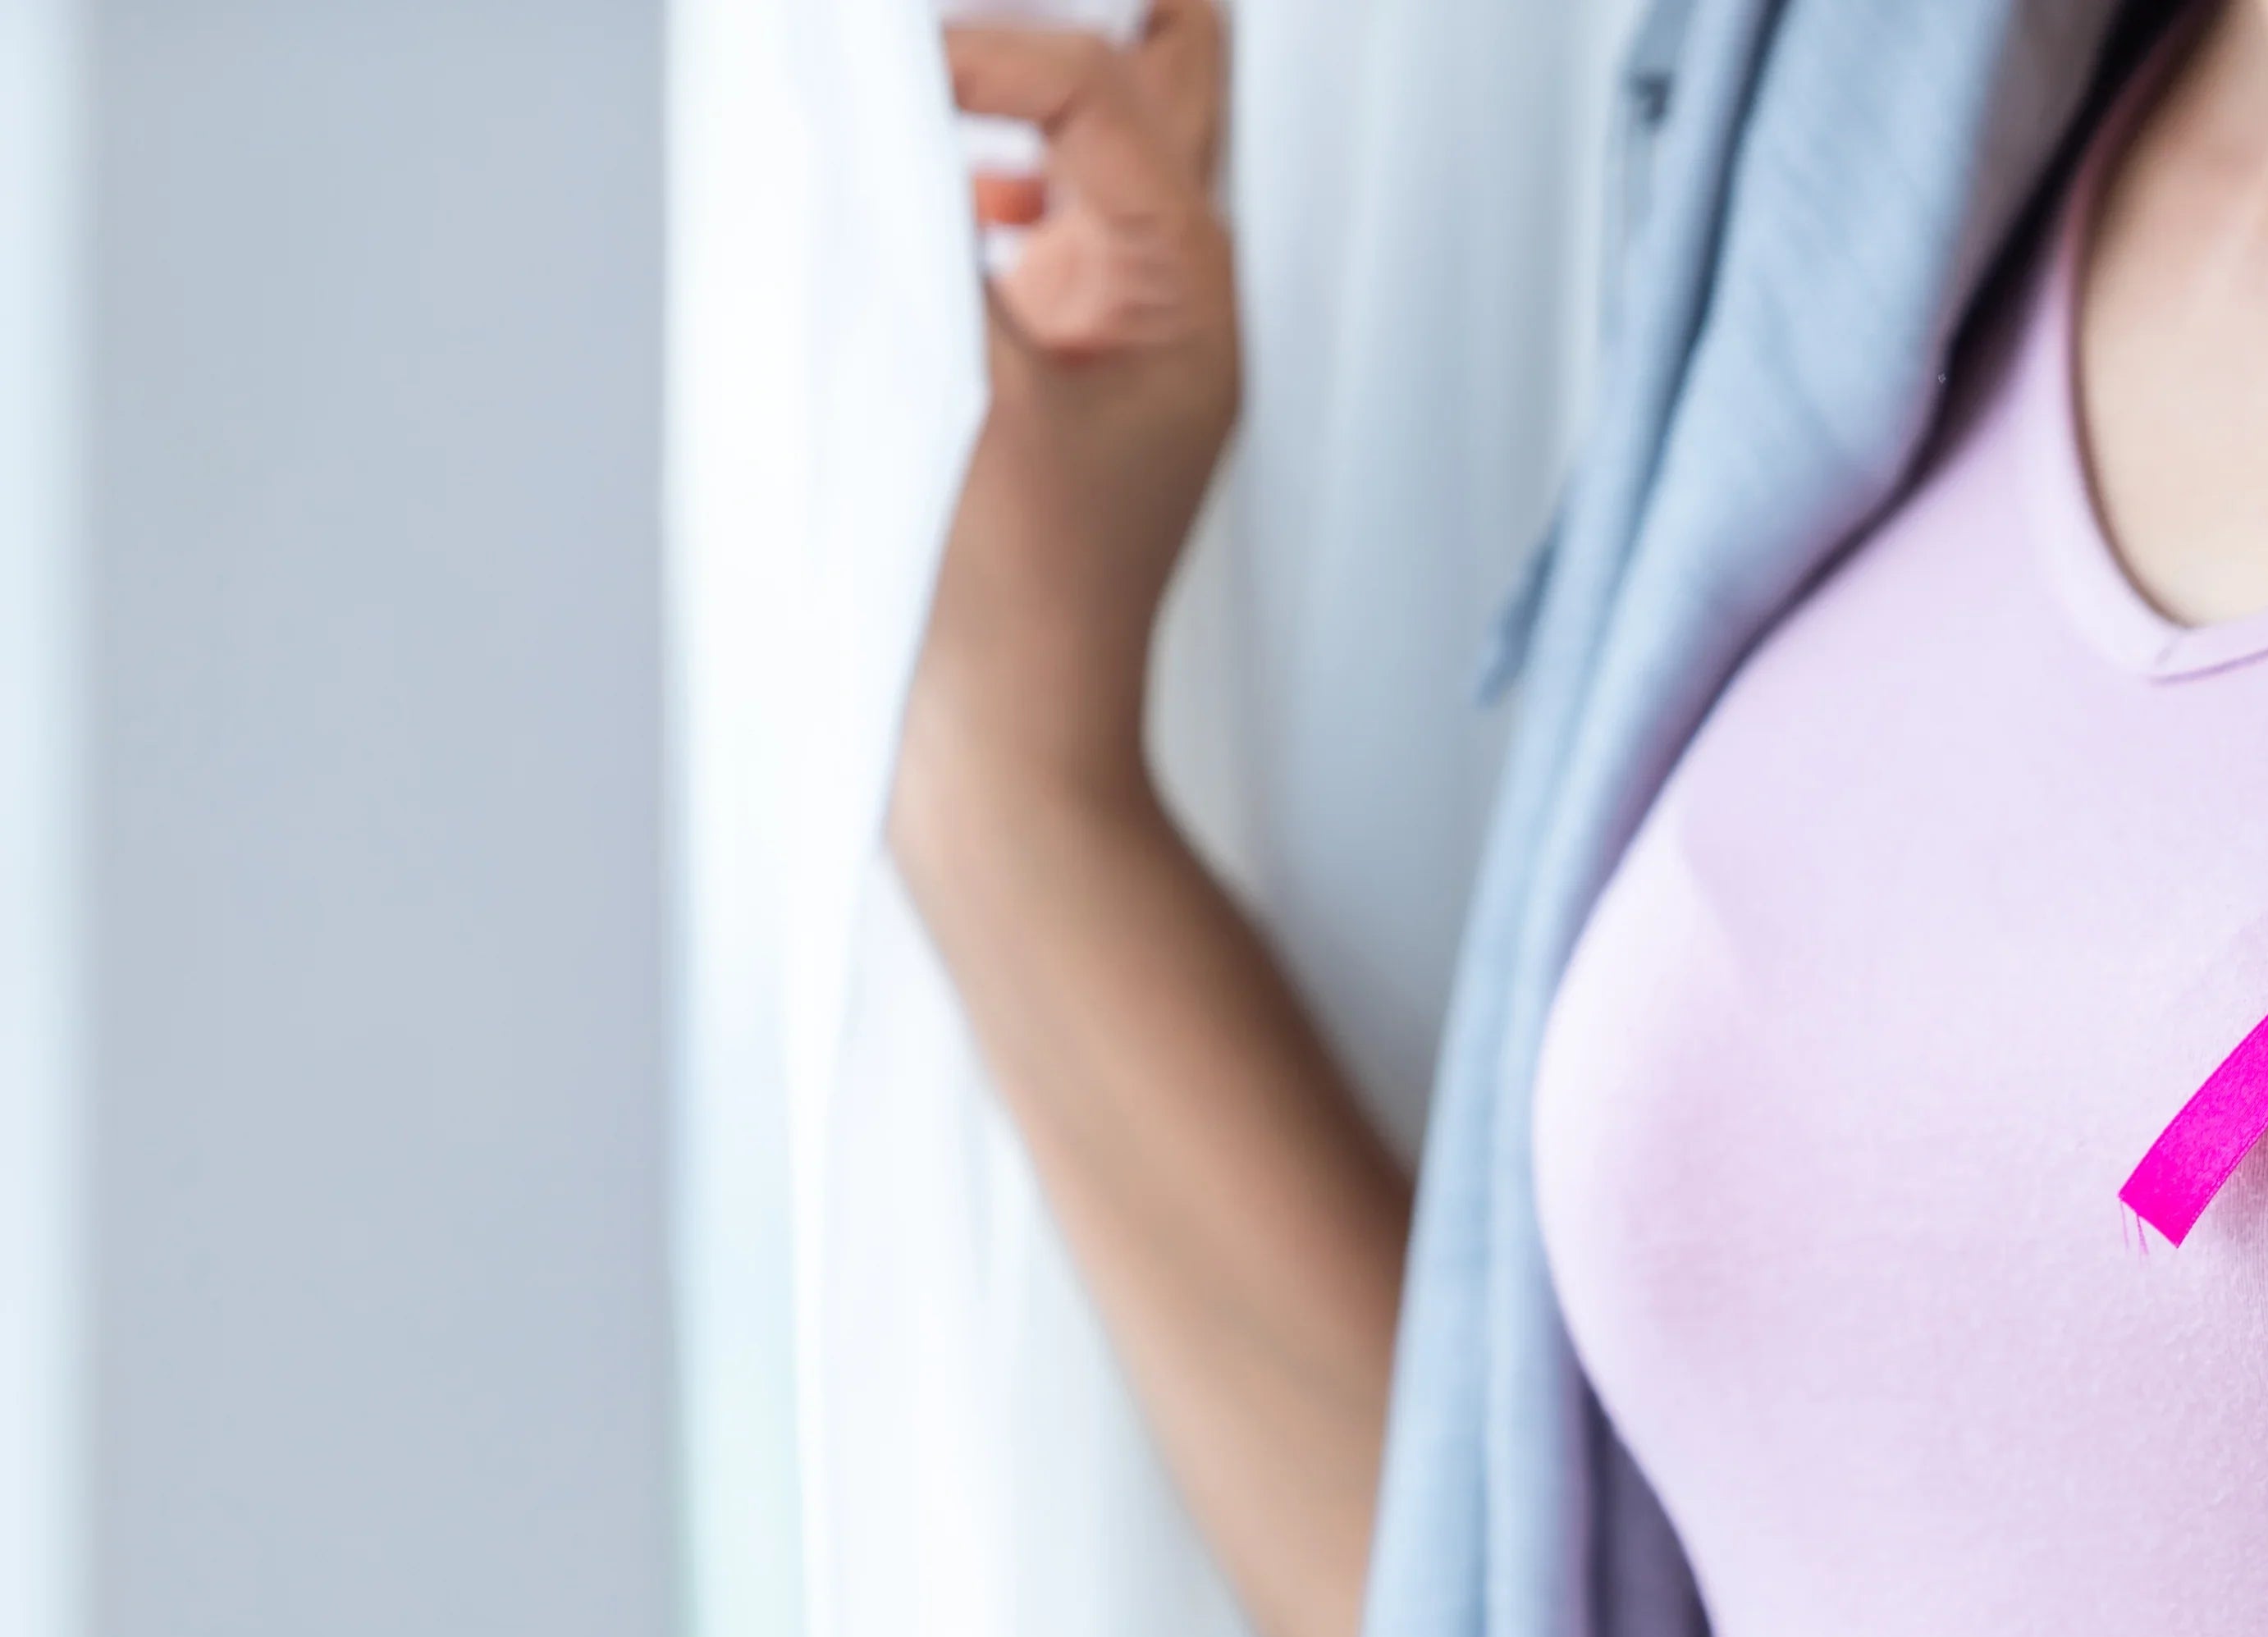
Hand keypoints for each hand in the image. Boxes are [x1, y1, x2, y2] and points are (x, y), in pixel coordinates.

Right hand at [907, 0, 1238, 817]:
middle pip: (1166, 93)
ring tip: (953, 63)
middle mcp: (1166, 302)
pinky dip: (990, 173)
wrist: (1008, 751)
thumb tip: (901, 112)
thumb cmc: (1017, 613)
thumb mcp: (976, 389)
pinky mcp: (1050, 374)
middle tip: (1040, 12)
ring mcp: (1111, 335)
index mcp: (1184, 296)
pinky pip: (1040, 228)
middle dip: (1104, 23)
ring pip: (1105, 152)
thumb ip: (940, 237)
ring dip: (1040, 83)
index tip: (904, 56)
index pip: (1107, 98)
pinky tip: (938, 182)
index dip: (1004, 50)